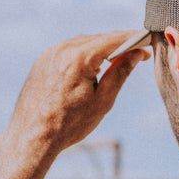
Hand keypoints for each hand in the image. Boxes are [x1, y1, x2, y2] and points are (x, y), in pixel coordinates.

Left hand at [0, 30, 151, 178]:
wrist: (32, 138)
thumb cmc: (69, 125)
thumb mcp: (102, 101)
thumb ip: (120, 73)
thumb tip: (136, 54)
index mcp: (79, 58)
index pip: (113, 39)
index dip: (133, 40)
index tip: (147, 45)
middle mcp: (62, 50)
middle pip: (98, 39)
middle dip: (118, 45)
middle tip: (136, 56)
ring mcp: (49, 54)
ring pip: (82, 44)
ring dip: (100, 50)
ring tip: (115, 63)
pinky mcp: (41, 62)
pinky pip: (67, 52)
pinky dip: (82, 56)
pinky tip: (91, 68)